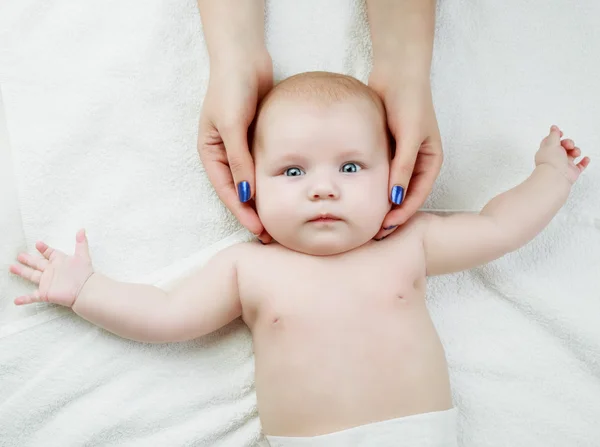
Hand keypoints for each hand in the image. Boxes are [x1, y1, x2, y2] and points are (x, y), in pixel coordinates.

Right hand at [9, 229, 93, 306]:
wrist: (85, 290)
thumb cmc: (84, 273)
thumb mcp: (82, 256)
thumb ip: (81, 242)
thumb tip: (82, 229)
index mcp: (59, 261)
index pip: (50, 253)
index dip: (44, 249)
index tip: (38, 243)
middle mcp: (51, 271)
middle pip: (37, 263)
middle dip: (28, 259)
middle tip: (19, 255)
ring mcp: (47, 282)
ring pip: (31, 276)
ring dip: (21, 272)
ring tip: (11, 267)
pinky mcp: (45, 294)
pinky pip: (32, 297)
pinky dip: (24, 299)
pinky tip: (16, 300)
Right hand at [198, 51, 272, 241]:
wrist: (244, 58)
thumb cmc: (231, 89)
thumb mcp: (232, 126)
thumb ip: (239, 160)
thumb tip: (246, 195)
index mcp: (211, 153)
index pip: (227, 191)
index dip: (243, 213)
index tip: (260, 230)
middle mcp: (225, 154)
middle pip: (240, 191)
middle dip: (254, 213)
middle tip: (273, 234)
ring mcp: (241, 147)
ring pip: (253, 181)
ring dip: (265, 200)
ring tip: (282, 219)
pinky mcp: (257, 139)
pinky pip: (265, 166)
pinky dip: (273, 181)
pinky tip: (287, 192)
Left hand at [368, 69, 442, 239]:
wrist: (397, 73)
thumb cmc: (409, 102)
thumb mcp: (409, 136)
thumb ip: (403, 167)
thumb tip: (395, 199)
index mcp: (431, 161)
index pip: (417, 196)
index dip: (402, 214)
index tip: (384, 228)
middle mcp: (418, 162)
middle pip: (405, 196)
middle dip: (391, 214)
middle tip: (372, 233)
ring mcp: (403, 156)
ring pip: (392, 187)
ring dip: (381, 203)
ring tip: (365, 220)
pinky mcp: (388, 149)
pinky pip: (381, 173)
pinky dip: (373, 186)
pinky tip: (359, 196)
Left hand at [535, 125, 589, 183]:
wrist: (556, 177)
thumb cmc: (551, 161)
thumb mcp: (551, 143)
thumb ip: (554, 135)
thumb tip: (553, 127)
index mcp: (547, 151)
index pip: (550, 141)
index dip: (556, 136)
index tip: (561, 133)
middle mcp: (555, 158)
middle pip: (563, 146)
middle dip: (569, 142)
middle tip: (569, 145)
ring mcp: (564, 165)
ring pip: (572, 154)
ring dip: (576, 150)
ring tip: (575, 152)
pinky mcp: (572, 172)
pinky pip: (580, 166)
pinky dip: (584, 162)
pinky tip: (585, 158)